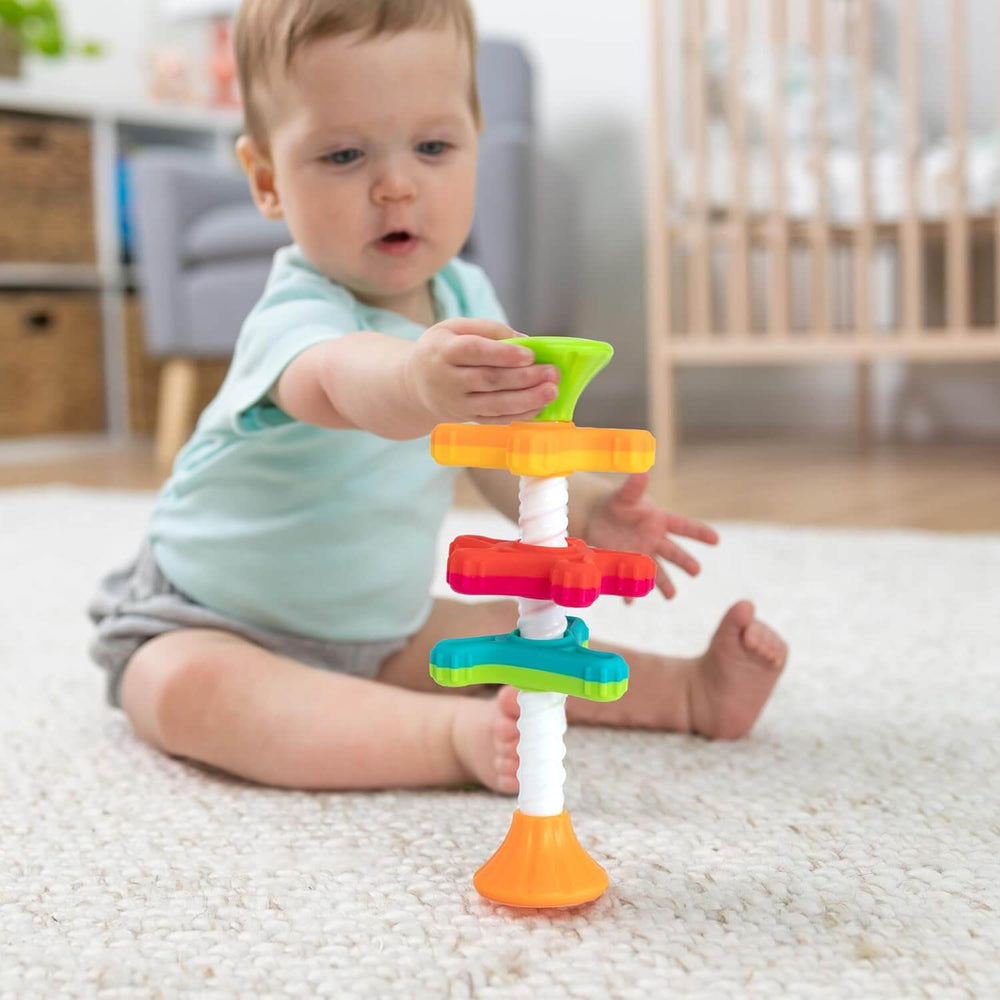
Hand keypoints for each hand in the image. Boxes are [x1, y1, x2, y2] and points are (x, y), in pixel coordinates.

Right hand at [404, 318, 559, 423]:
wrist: (413, 383)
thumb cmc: (441, 349)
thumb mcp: (455, 327)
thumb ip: (489, 329)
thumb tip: (526, 341)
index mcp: (443, 351)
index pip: (474, 352)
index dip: (502, 354)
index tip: (529, 354)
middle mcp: (448, 380)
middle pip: (489, 380)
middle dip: (524, 378)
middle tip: (552, 372)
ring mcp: (457, 403)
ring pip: (494, 404)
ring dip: (527, 400)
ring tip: (551, 391)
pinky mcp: (467, 418)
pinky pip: (495, 419)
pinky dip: (519, 415)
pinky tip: (539, 406)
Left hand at [585, 472, 718, 599]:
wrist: (598, 517)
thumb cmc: (617, 503)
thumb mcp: (624, 495)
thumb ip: (633, 487)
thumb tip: (643, 472)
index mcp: (660, 520)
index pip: (683, 526)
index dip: (699, 532)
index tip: (715, 539)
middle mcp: (655, 540)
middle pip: (674, 552)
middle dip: (685, 562)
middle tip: (696, 571)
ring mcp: (643, 554)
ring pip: (657, 571)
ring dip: (664, 584)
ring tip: (671, 596)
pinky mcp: (628, 564)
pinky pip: (631, 579)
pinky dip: (630, 590)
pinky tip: (630, 600)